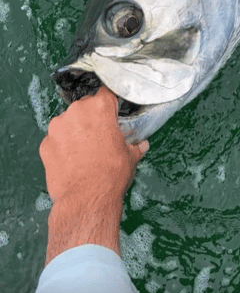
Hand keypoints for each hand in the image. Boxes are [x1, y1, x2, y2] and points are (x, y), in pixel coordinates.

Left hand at [40, 86, 148, 207]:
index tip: (112, 114)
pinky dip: (62, 146)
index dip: (110, 105)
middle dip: (91, 119)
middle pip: (85, 107)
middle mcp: (76, 111)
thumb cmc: (110, 175)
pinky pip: (55, 139)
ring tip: (84, 151)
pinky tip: (71, 160)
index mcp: (100, 108)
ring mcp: (57, 127)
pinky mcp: (45, 143)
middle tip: (99, 137)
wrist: (87, 199)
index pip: (106, 94)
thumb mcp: (131, 157)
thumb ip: (135, 146)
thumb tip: (142, 145)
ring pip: (68, 122)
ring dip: (75, 131)